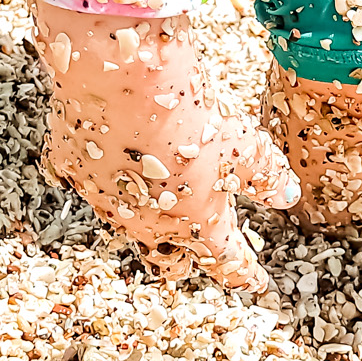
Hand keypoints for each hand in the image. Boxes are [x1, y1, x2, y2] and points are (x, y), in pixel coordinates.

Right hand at [32, 1, 298, 291]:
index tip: (257, 282)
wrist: (119, 78)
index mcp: (196, 223)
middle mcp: (147, 224)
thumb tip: (287, 196)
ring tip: (157, 199)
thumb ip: (267, 176)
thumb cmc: (188, 115)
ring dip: (146, 218)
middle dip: (186, 262)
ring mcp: (105, 201)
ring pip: (129, 226)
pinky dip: (105, 174)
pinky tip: (112, 152)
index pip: (227, 261)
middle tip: (199, 254)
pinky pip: (91, 181)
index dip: (245, 273)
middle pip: (169, 263)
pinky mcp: (73, 170)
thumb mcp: (245, 146)